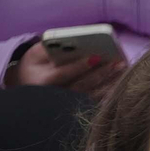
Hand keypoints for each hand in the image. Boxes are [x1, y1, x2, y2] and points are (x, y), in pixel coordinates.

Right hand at [6, 41, 125, 95]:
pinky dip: (109, 91)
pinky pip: (96, 101)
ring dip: (109, 83)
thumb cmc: (33, 67)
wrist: (27, 90)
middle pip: (82, 85)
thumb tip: (72, 41)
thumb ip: (49, 47)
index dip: (80, 66)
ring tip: (122, 70)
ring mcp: (68, 106)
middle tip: (117, 63)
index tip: (95, 57)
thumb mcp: (35, 55)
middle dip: (101, 73)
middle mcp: (56, 97)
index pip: (63, 74)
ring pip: (92, 95)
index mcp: (43, 83)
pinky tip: (120, 82)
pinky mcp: (78, 109)